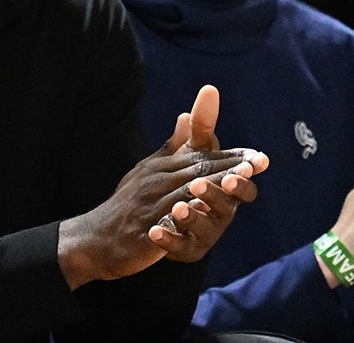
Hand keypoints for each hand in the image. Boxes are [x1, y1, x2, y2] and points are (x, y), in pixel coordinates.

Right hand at [57, 85, 267, 288]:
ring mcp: (148, 207)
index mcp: (159, 167)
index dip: (230, 158)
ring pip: (184, 195)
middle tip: (254, 166)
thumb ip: (173, 147)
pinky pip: (166, 225)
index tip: (259, 158)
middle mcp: (154, 182)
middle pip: (196, 173)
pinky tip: (201, 217)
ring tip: (235, 185)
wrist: (94, 238)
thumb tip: (186, 114)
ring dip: (211, 189)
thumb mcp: (148, 170)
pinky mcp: (143, 232)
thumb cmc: (126, 204)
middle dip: (227, 169)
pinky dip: (183, 219)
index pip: (200, 158)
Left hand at [147, 85, 266, 260]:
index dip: (246, 173)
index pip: (243, 182)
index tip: (249, 164)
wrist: (146, 218)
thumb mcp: (189, 151)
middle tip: (198, 184)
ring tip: (177, 207)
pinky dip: (170, 239)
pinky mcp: (186, 250)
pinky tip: (156, 230)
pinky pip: (181, 247)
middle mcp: (222, 212)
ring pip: (206, 228)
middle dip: (216, 193)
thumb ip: (201, 126)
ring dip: (193, 217)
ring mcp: (206, 233)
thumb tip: (208, 90)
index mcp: (227, 188)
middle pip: (228, 205)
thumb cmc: (181, 179)